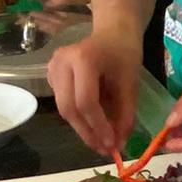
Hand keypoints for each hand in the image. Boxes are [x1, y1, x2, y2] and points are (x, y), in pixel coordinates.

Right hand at [48, 29, 141, 153]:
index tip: (112, 145)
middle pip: (69, 108)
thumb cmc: (124, 55)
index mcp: (83, 58)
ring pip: (64, 109)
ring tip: (101, 141)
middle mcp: (62, 62)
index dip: (98, 126)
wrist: (112, 33)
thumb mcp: (130, 84)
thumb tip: (119, 145)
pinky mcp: (50, 75)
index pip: (86, 101)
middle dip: (87, 132)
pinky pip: (62, 103)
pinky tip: (92, 123)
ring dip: (82, 128)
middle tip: (104, 149)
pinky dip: (78, 118)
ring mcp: (52, 67)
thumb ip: (124, 115)